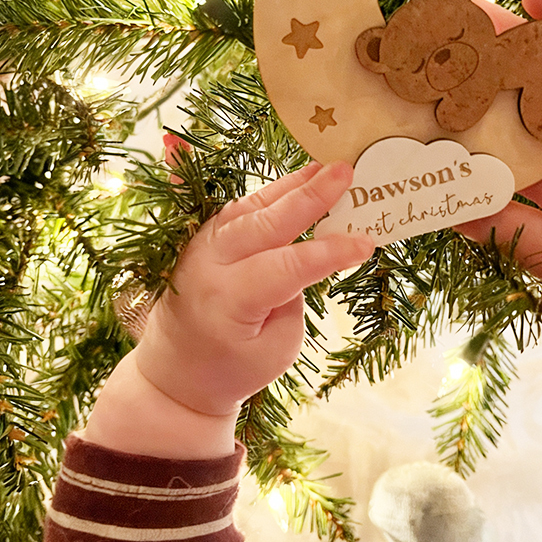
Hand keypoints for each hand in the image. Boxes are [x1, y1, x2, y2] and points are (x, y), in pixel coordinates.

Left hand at [135, 160, 374, 416]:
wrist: (174, 373)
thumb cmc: (231, 369)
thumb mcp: (276, 352)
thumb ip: (293, 301)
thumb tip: (307, 256)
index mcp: (227, 301)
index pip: (286, 267)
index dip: (329, 252)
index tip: (366, 242)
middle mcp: (208, 265)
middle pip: (264, 222)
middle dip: (308, 197)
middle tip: (346, 172)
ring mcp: (200, 246)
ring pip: (250, 207)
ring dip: (291, 186)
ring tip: (328, 169)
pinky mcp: (203, 238)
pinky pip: (238, 208)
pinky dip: (271, 192)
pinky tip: (299, 179)